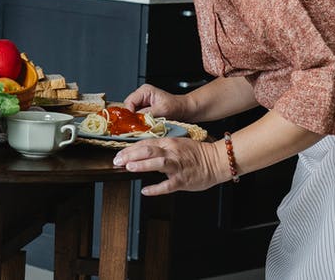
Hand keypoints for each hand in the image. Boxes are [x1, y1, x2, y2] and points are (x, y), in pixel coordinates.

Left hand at [112, 136, 226, 194]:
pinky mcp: (182, 180)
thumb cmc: (196, 154)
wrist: (216, 161)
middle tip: (117, 160)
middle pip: (147, 150)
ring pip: (157, 163)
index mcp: (169, 143)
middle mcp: (172, 152)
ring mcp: (177, 166)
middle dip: (130, 155)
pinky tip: (145, 191)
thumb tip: (141, 151)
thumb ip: (160, 147)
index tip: (118, 154)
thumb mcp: (177, 144)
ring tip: (129, 168)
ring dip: (142, 165)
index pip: (145, 143)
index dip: (129, 148)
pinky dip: (155, 189)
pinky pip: (167, 185)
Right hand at [122, 84, 186, 119]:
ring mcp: (142, 103)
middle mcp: (141, 95)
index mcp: (144, 91)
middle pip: (128, 107)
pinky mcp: (144, 110)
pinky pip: (137, 117)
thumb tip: (137, 120)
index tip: (132, 122)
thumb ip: (148, 114)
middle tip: (137, 125)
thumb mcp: (162, 110)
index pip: (129, 102)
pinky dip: (139, 122)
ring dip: (136, 120)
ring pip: (132, 113)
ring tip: (142, 125)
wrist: (184, 110)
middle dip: (132, 117)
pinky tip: (144, 125)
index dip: (130, 113)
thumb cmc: (176, 106)